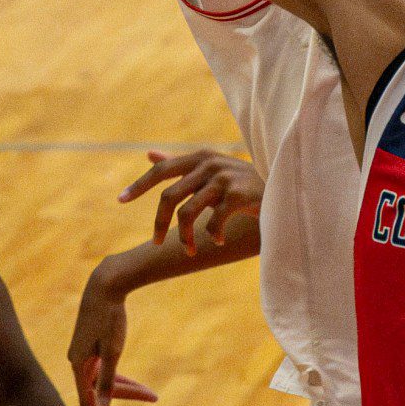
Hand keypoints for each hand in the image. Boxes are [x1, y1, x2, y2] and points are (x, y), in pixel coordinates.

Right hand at [69, 262, 157, 405]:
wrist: (105, 283)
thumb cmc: (109, 317)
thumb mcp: (113, 350)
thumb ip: (108, 380)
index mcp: (78, 365)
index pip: (87, 402)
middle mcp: (76, 360)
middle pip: (99, 388)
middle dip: (126, 395)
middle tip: (153, 397)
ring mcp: (81, 351)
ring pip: (102, 377)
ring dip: (124, 385)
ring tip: (150, 391)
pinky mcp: (88, 342)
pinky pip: (102, 366)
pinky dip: (117, 373)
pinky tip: (130, 378)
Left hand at [119, 148, 263, 254]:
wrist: (284, 189)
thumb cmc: (244, 183)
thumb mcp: (211, 170)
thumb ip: (180, 164)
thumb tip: (149, 154)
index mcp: (200, 157)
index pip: (162, 171)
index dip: (139, 186)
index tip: (120, 200)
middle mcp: (210, 164)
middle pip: (169, 197)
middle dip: (160, 223)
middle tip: (157, 243)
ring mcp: (224, 179)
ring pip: (187, 214)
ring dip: (186, 238)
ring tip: (191, 251)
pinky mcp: (237, 195)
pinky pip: (212, 223)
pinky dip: (212, 235)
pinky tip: (220, 240)